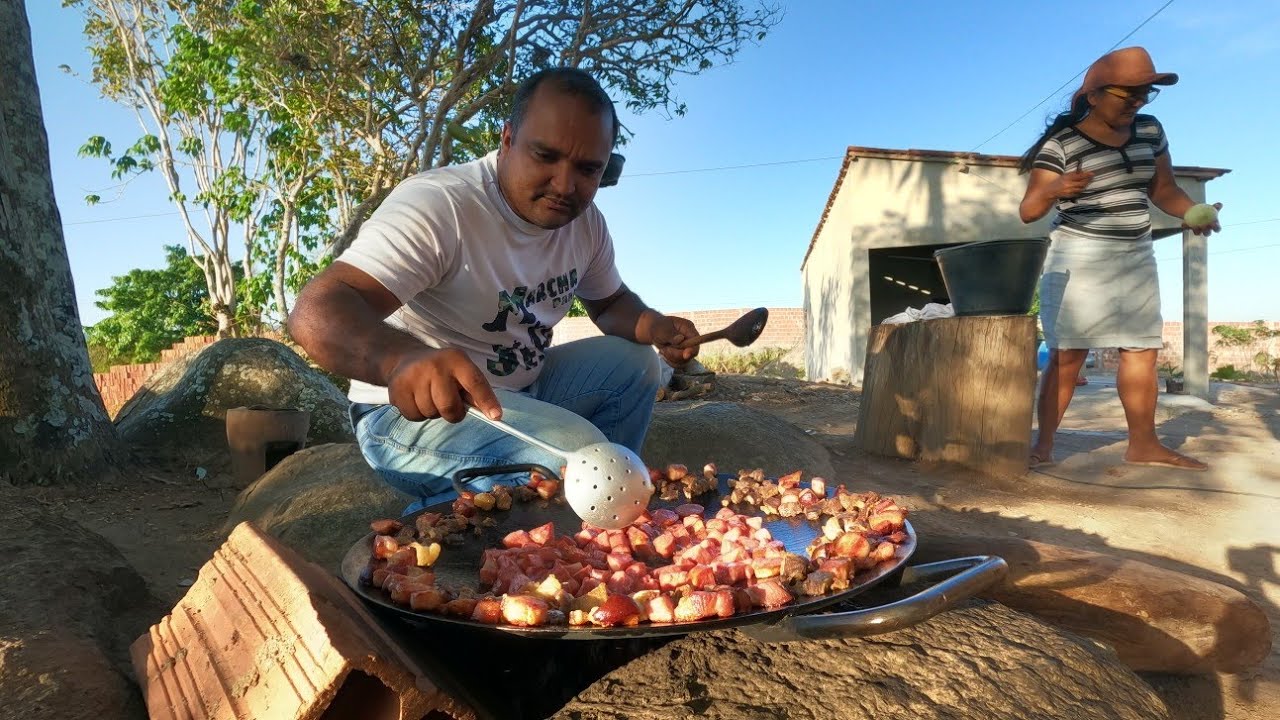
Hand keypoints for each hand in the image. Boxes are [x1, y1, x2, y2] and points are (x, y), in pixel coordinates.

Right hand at [386, 347, 501, 422]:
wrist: (405, 358)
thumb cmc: (442, 370)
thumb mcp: (461, 371)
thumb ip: (475, 390)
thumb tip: (492, 413)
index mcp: (456, 359)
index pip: (475, 382)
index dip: (486, 400)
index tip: (496, 416)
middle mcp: (435, 366)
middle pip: (449, 406)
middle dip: (453, 413)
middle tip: (450, 406)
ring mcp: (414, 376)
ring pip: (430, 413)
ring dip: (433, 412)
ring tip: (430, 397)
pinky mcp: (397, 388)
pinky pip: (413, 416)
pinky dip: (418, 414)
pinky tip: (416, 399)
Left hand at [652, 315, 698, 366]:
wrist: (652, 331)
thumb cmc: (658, 327)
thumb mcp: (662, 330)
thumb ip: (671, 335)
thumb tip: (680, 339)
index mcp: (688, 328)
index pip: (696, 341)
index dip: (692, 350)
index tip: (685, 355)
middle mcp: (690, 338)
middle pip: (691, 353)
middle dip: (676, 354)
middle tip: (664, 349)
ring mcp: (687, 347)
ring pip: (684, 361)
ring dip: (671, 358)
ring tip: (663, 349)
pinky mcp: (682, 355)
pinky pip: (679, 364)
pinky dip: (670, 361)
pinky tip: (664, 354)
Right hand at [1050, 168, 1093, 199]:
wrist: (1050, 191)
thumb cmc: (1056, 183)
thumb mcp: (1064, 176)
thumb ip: (1073, 174)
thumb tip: (1080, 172)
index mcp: (1067, 178)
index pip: (1079, 176)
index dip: (1086, 175)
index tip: (1092, 173)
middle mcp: (1069, 185)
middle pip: (1082, 183)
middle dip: (1088, 180)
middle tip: (1091, 177)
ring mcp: (1070, 191)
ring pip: (1081, 188)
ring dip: (1085, 185)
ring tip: (1087, 182)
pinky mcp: (1070, 195)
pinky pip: (1078, 192)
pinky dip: (1081, 189)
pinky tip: (1081, 187)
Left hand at [1182, 202, 1222, 236]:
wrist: (1197, 210)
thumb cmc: (1207, 211)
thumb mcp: (1213, 208)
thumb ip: (1217, 206)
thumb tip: (1219, 204)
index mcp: (1214, 226)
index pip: (1217, 229)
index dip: (1216, 228)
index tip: (1214, 224)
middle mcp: (1207, 230)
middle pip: (1207, 233)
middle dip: (1206, 231)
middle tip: (1204, 226)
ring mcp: (1198, 230)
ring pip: (1197, 233)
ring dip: (1196, 230)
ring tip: (1194, 225)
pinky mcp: (1190, 228)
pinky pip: (1187, 228)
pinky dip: (1185, 226)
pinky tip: (1184, 223)